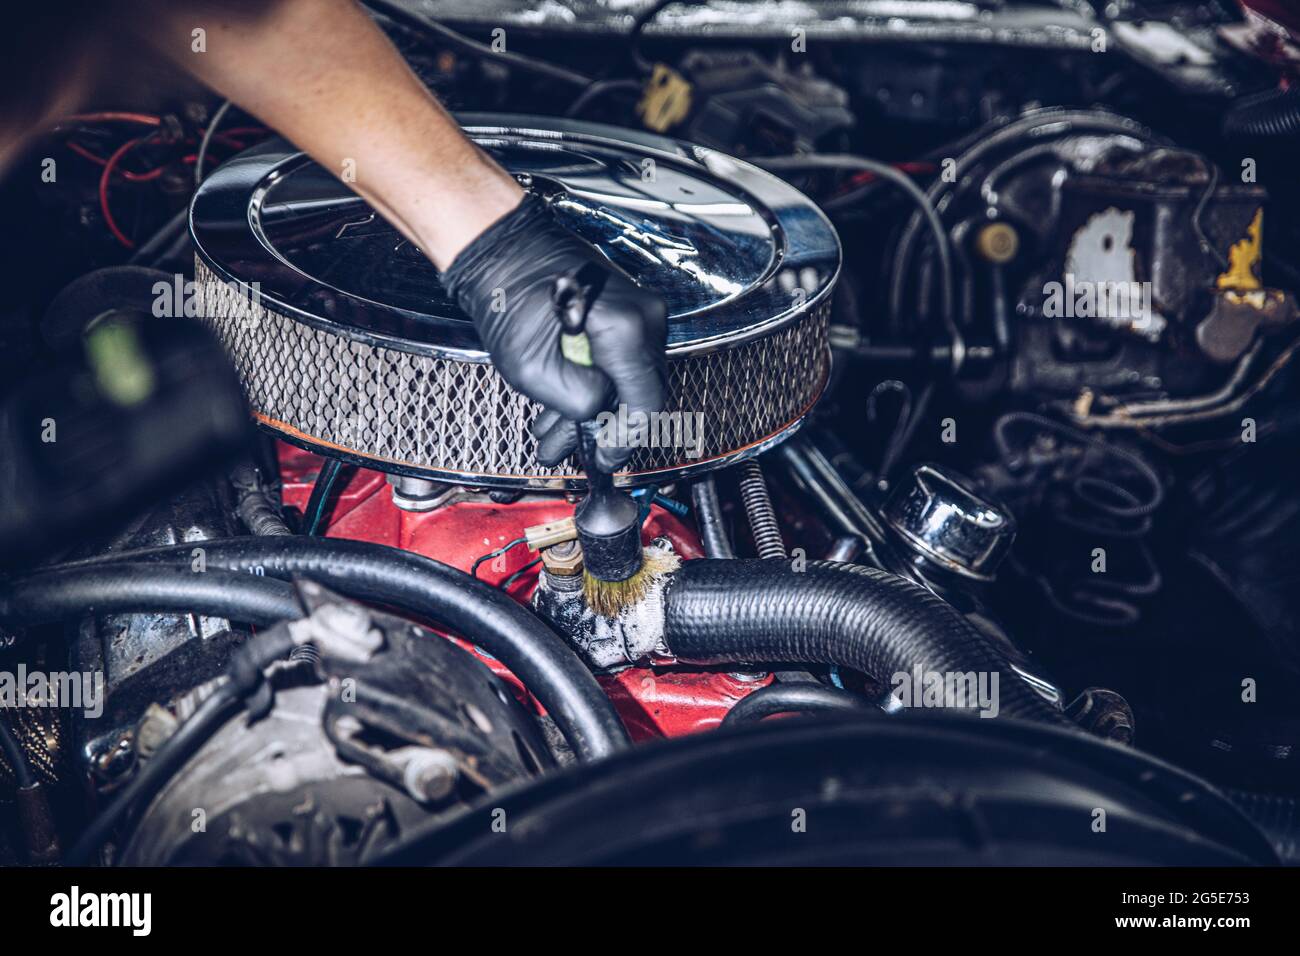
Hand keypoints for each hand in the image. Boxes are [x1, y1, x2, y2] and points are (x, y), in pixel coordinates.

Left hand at [442, 195, 667, 470]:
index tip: (606, 459)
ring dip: (590, 409)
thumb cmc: (509, 295)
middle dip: (602, 427)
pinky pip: (617, 358)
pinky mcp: (624, 309)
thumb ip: (578, 402)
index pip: (646, 403)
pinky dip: (591, 383)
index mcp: (627, 331)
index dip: (625, 439)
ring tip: (553, 434)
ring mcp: (637, 311)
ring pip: (625, 379)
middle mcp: (643, 318)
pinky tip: (559, 406)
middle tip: (576, 453)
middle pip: (639, 393)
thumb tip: (598, 417)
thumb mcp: (533, 369)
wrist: (500, 249)